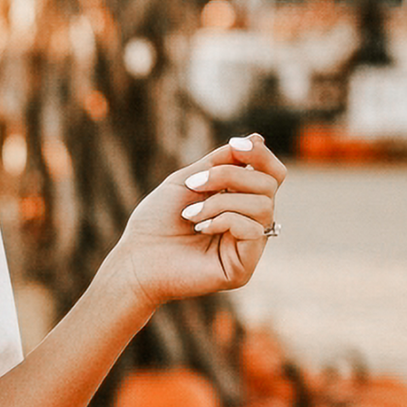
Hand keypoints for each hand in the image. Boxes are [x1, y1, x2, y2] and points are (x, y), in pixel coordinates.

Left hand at [109, 133, 285, 311]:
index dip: (260, 155)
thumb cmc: (156, 220)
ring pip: (264, 205)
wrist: (135, 258)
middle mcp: (249, 222)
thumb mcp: (188, 180)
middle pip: (270, 184)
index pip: (271, 173)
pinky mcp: (243, 267)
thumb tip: (257, 138)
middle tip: (195, 185)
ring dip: (222, 201)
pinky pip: (253, 230)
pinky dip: (225, 221)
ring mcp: (249, 246)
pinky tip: (200, 228)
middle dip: (231, 176)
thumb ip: (222, 161)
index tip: (236, 145)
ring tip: (190, 214)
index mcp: (239, 201)